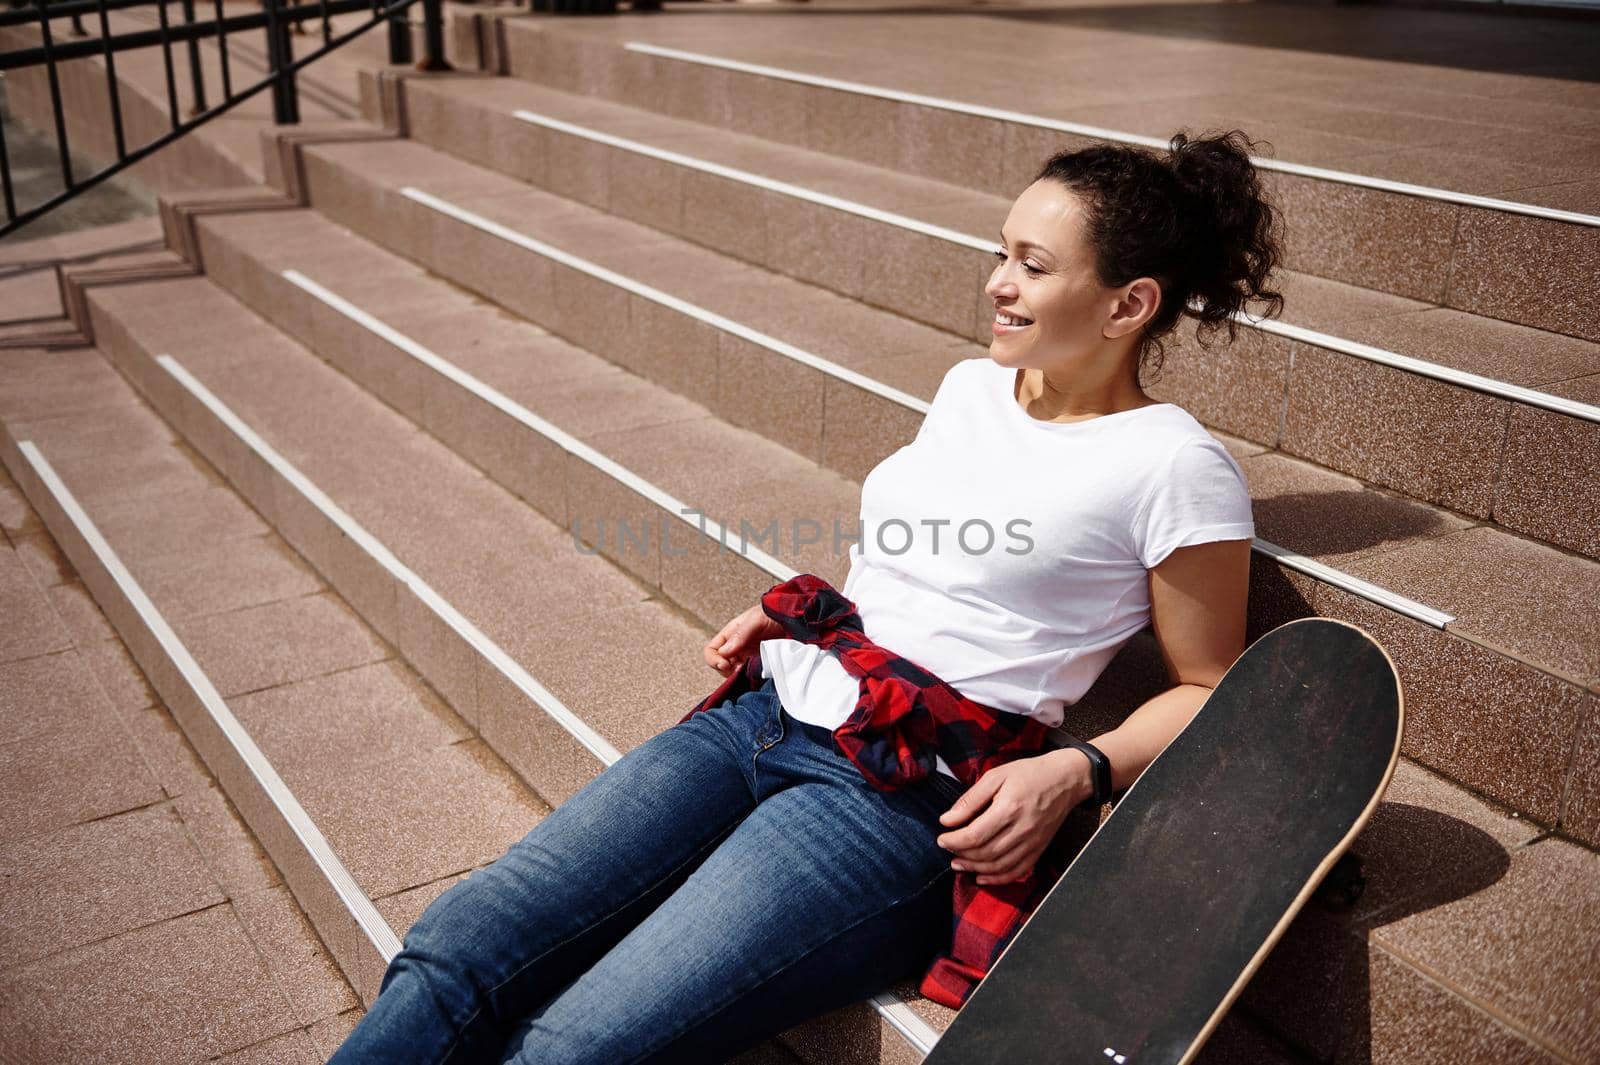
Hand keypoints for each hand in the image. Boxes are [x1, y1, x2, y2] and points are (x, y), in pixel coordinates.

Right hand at [703, 603, 785, 676]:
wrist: (793, 618)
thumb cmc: (772, 614)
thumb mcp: (754, 621)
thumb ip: (739, 636)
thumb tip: (723, 653)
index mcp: (730, 635)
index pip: (711, 651)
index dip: (714, 660)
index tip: (725, 664)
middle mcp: (736, 647)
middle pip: (721, 665)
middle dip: (727, 671)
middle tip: (740, 670)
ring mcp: (747, 656)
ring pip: (734, 673)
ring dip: (739, 675)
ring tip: (750, 671)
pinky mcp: (759, 664)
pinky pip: (749, 675)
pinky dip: (750, 678)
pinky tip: (757, 675)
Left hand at [934, 749, 1091, 884]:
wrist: (1066, 780)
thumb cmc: (1029, 773)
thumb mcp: (996, 776)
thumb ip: (970, 800)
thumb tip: (947, 820)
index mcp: (1009, 808)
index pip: (975, 835)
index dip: (954, 841)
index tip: (941, 839)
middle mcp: (1022, 830)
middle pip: (985, 853)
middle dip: (961, 855)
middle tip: (947, 850)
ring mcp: (1032, 843)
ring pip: (999, 866)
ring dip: (975, 868)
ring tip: (959, 864)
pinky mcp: (1039, 849)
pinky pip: (1017, 871)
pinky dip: (998, 878)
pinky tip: (982, 876)